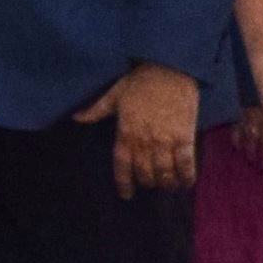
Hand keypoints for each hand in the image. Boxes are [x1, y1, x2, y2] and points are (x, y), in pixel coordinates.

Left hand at [75, 61, 202, 195]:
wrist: (170, 67)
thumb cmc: (141, 80)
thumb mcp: (114, 93)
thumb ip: (96, 109)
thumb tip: (76, 117)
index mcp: (125, 133)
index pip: (122, 166)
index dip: (124, 183)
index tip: (126, 195)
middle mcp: (144, 142)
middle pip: (145, 173)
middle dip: (147, 182)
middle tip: (151, 183)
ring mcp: (165, 142)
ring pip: (164, 173)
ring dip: (165, 183)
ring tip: (167, 185)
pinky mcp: (184, 138)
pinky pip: (186, 164)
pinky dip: (186, 177)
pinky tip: (185, 183)